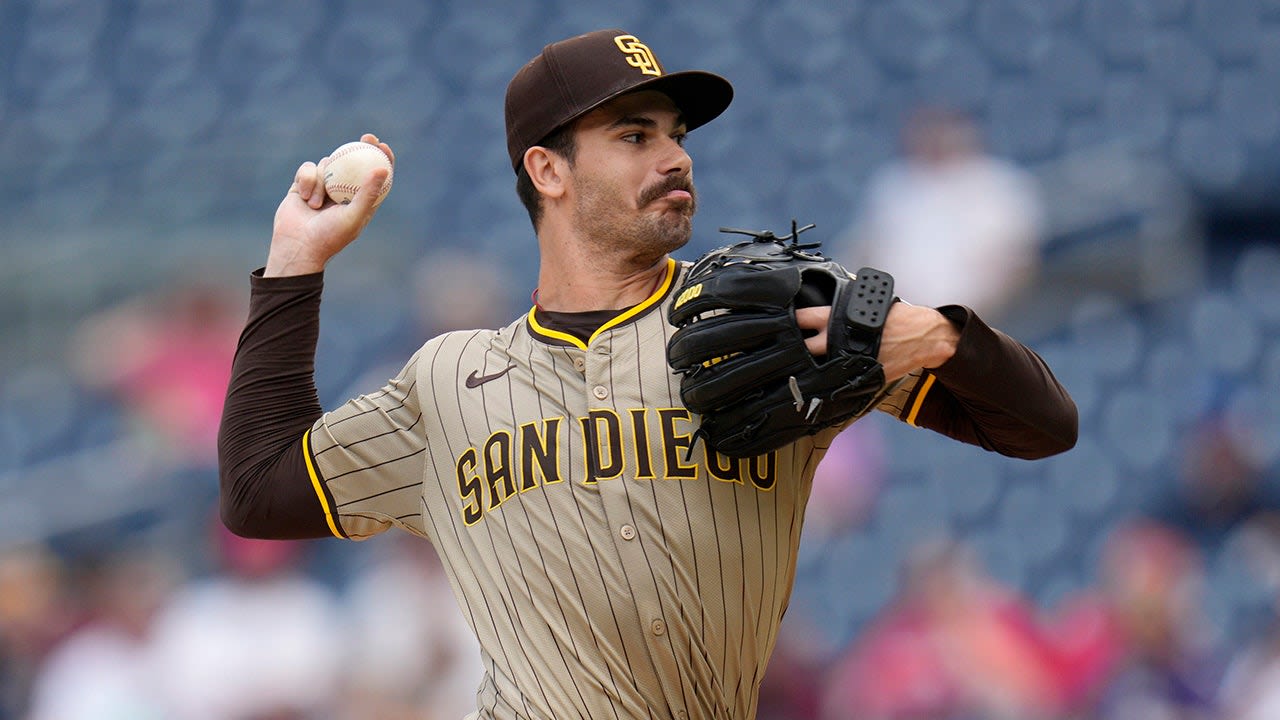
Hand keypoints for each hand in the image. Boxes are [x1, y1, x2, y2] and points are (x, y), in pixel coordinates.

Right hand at [264, 133, 394, 276]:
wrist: (296, 246)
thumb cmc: (329, 236)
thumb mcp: (353, 215)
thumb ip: (368, 193)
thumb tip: (383, 168)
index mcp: (360, 200)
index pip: (375, 176)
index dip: (381, 158)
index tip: (382, 146)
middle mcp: (343, 191)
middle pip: (354, 161)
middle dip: (361, 146)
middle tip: (366, 138)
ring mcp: (323, 187)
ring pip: (328, 164)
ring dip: (322, 180)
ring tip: (316, 204)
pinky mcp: (303, 184)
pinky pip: (308, 168)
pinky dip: (306, 180)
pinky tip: (303, 197)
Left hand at [797, 302, 958, 381]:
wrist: (923, 336)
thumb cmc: (896, 317)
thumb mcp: (867, 305)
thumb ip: (843, 309)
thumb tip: (823, 310)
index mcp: (839, 318)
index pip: (804, 318)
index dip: (789, 321)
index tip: (776, 324)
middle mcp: (840, 339)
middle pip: (804, 347)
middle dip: (794, 350)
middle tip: (783, 352)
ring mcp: (849, 359)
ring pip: (819, 368)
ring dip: (810, 368)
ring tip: (798, 370)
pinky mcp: (860, 375)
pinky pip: (839, 380)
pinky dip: (831, 381)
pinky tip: (824, 381)